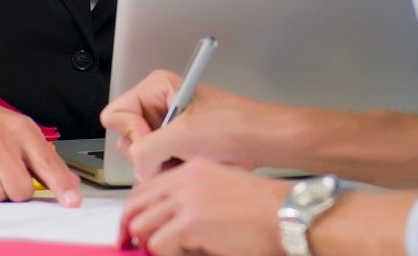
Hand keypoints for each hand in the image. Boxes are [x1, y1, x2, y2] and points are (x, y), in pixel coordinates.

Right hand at [99, 69, 272, 178]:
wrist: (259, 141)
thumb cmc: (233, 125)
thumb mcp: (184, 134)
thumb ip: (146, 149)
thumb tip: (135, 163)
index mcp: (156, 88)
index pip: (115, 114)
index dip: (131, 131)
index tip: (154, 138)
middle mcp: (157, 106)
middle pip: (125, 139)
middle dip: (147, 153)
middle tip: (172, 151)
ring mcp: (165, 129)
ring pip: (140, 157)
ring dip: (160, 164)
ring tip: (184, 157)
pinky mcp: (174, 147)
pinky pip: (155, 166)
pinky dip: (168, 171)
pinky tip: (188, 165)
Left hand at [119, 158, 289, 255]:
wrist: (287, 215)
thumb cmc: (265, 209)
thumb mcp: (222, 191)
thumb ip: (193, 201)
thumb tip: (169, 223)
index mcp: (193, 170)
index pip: (146, 187)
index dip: (135, 210)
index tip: (131, 228)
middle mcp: (186, 180)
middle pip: (136, 204)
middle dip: (130, 229)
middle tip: (132, 246)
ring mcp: (187, 199)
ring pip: (141, 225)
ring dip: (151, 244)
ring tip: (171, 251)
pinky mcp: (191, 222)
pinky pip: (157, 244)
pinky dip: (166, 255)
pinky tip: (187, 254)